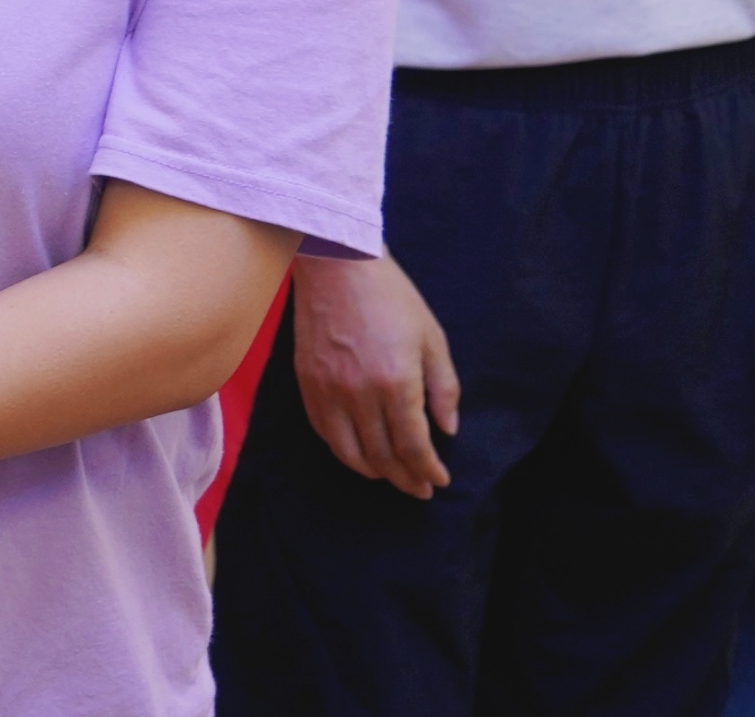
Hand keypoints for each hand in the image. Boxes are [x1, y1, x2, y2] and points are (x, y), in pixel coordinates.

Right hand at [287, 254, 456, 499]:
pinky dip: (343, 451)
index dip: (429, 470)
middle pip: (383, 456)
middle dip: (406, 478)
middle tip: (420, 489)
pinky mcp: (307, 383)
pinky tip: (358, 453)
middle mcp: (360, 393)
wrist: (338, 265)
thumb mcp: (431, 337)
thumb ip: (443, 387)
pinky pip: (324, 432)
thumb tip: (447, 429)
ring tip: (391, 476)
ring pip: (350, 452)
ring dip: (374, 472)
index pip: (414, 446)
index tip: (440, 479)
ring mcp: (329, 390)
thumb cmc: (391, 297)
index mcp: (396, 382)